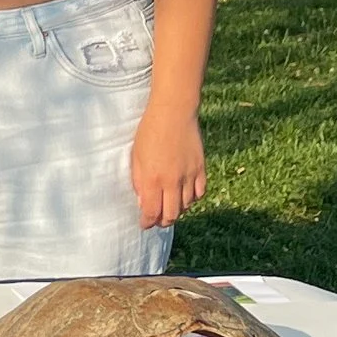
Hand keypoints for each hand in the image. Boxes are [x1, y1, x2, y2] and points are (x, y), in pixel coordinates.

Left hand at [130, 102, 204, 231]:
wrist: (173, 112)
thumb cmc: (150, 131)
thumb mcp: (136, 156)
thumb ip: (139, 181)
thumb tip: (143, 202)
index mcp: (153, 179)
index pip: (152, 212)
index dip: (147, 222)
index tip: (144, 224)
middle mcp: (173, 181)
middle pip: (171, 215)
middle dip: (162, 222)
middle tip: (157, 220)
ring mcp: (189, 175)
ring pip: (186, 206)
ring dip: (177, 210)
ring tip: (169, 207)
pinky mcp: (201, 168)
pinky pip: (199, 193)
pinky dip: (192, 199)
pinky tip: (185, 196)